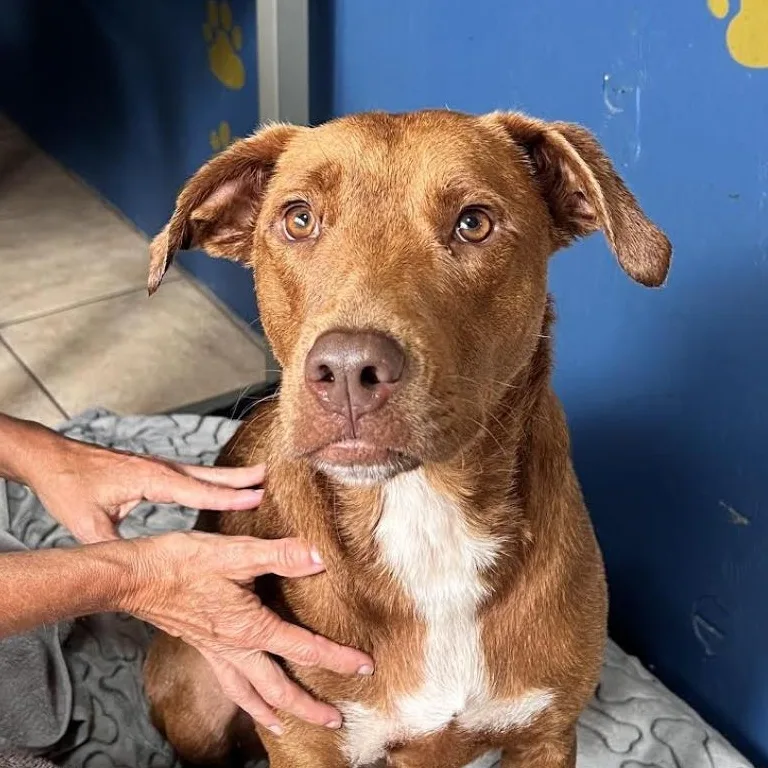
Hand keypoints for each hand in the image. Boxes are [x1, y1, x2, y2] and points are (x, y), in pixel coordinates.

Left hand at [18, 425, 265, 542]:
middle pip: (208, 475)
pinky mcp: (152, 470)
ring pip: (202, 472)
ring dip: (230, 476)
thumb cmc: (68, 486)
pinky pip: (191, 475)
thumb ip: (116, 544)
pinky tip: (221, 486)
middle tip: (270, 476)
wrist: (52, 458)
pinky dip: (212, 480)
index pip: (196, 490)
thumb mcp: (88, 522)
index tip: (256, 497)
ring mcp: (157, 467)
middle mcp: (160, 470)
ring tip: (259, 477)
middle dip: (240, 478)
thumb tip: (136, 566)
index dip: (227, 496)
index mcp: (150, 480)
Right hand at [124, 531, 373, 732]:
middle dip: (309, 707)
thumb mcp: (235, 553)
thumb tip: (319, 557)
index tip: (365, 667)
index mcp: (250, 628)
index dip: (337, 658)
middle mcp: (235, 649)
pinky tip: (246, 695)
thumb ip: (280, 556)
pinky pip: (229, 683)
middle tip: (335, 720)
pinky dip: (244, 697)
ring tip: (288, 726)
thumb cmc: (182, 563)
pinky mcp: (201, 646)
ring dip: (274, 712)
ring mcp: (216, 652)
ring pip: (251, 694)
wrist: (134, 578)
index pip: (303, 648)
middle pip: (278, 689)